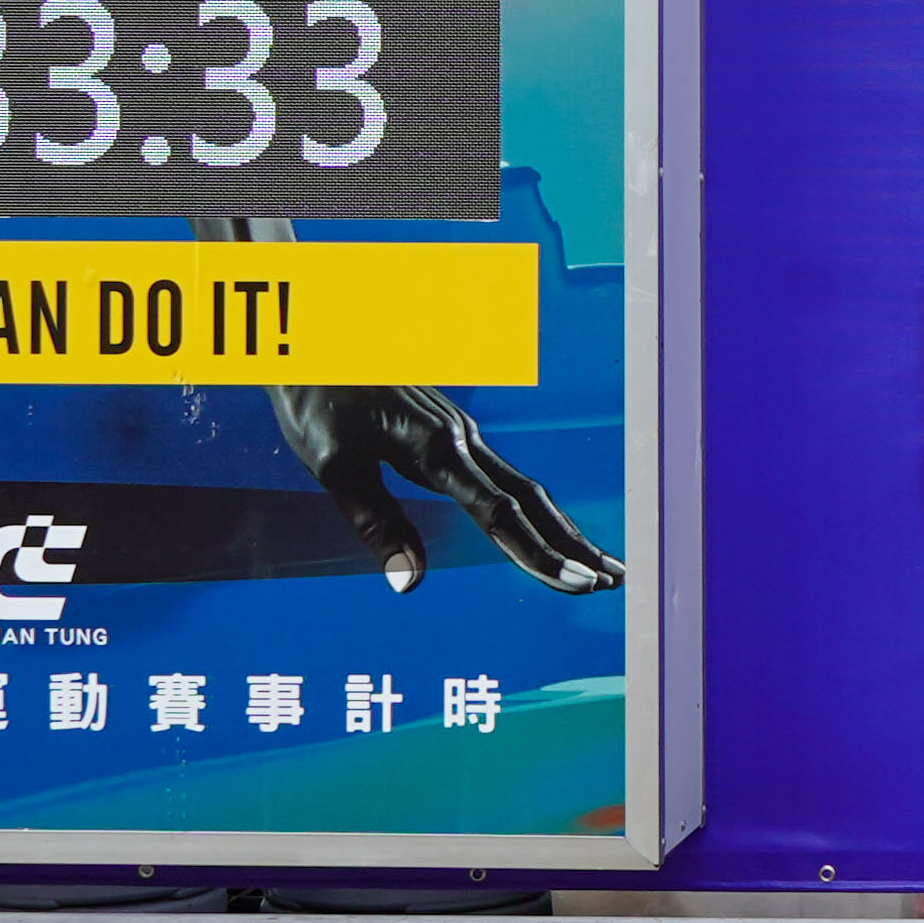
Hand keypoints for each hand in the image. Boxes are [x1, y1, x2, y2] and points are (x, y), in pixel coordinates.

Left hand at [274, 383, 623, 595]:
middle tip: (613, 583)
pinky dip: (535, 510)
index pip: (500, 513)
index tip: (575, 584)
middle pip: (532, 499)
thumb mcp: (333, 468)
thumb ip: (376, 523)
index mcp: (438, 449)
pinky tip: (547, 527)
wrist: (310, 338)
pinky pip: (506, 476)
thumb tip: (409, 583)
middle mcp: (462, 439)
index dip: (538, 553)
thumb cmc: (315, 401)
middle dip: (572, 544)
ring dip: (563, 528)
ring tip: (600, 565)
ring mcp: (462, 433)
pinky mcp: (452, 433)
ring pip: (526, 487)